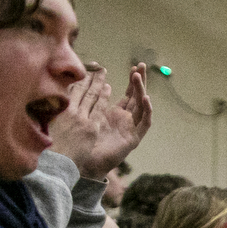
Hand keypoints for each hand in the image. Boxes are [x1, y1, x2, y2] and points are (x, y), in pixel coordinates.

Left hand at [51, 63, 152, 181]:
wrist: (83, 162)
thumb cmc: (81, 140)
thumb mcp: (82, 114)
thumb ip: (86, 99)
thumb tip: (79, 80)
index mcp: (116, 113)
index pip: (127, 93)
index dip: (130, 80)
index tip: (133, 66)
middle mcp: (126, 120)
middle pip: (137, 96)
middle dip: (140, 81)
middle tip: (142, 65)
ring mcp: (131, 128)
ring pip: (141, 106)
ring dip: (141, 90)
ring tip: (138, 76)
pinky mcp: (134, 139)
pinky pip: (145, 123)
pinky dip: (147, 111)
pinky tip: (146, 98)